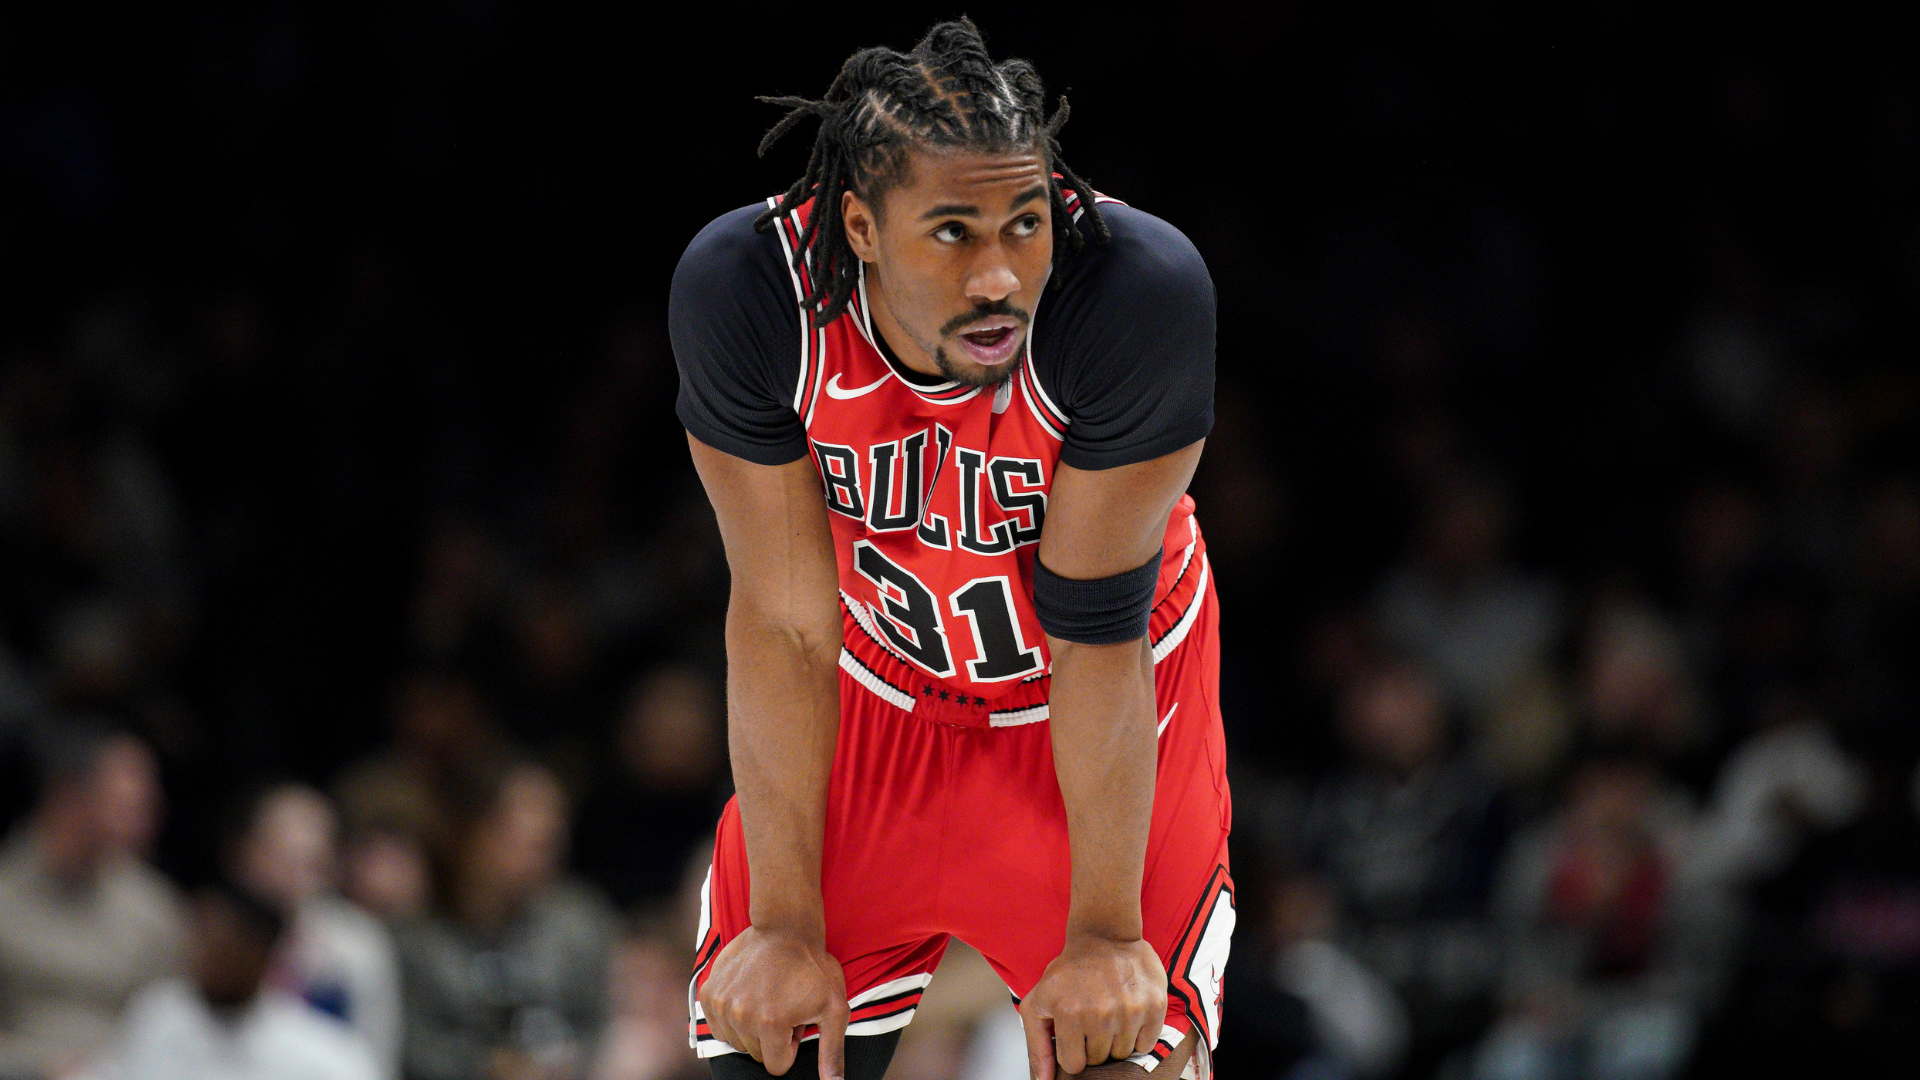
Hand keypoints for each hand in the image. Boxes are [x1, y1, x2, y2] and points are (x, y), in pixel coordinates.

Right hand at [699, 926, 849, 1078]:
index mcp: (771, 1024)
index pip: (777, 1065)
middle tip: (784, 1006)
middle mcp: (740, 1017)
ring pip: (736, 1042)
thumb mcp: (834, 1009)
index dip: (791, 1045)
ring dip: (751, 1028)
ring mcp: (721, 1004)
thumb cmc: (814, 968)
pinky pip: (718, 1026)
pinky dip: (732, 1018)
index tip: (797, 1020)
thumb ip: (832, 1051)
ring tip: (768, 998)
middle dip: (771, 1037)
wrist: (784, 927)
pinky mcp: (708, 993)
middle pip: (756, 1054)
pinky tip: (749, 995)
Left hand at [1019, 934, 1166, 1078]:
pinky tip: (1127, 1011)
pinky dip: (1137, 1034)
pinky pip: (1146, 1044)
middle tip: (1092, 1015)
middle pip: (1099, 1060)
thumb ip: (1037, 1048)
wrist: (1105, 935)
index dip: (1072, 1050)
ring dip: (1115, 1039)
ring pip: (1122, 1053)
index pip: (1073, 1065)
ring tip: (1109, 1011)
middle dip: (1093, 1044)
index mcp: (1069, 1014)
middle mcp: (1101, 1015)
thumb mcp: (1039, 1003)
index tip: (1074, 1030)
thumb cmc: (1069, 972)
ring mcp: (1130, 1011)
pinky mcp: (1154, 1006)